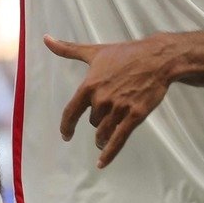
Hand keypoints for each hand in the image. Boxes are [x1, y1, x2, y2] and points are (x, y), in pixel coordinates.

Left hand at [45, 33, 175, 167]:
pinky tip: (101, 163)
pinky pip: (119, 139)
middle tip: (104, 117)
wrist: (157, 59)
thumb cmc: (125, 54)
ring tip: (102, 141)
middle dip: (97, 122)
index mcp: (89, 86)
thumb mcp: (94, 52)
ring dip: (101, 139)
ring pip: (103, 132)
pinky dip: (109, 153)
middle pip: (92, 122)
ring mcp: (119, 108)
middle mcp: (102, 99)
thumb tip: (46, 39)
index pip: (71, 111)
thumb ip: (68, 49)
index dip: (66, 125)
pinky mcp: (135, 116)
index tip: (65, 135)